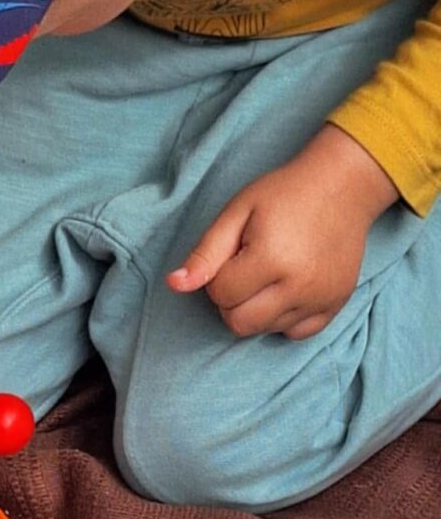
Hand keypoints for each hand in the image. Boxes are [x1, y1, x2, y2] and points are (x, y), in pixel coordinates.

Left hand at [167, 126, 398, 339]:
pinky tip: (287, 290)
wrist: (344, 185)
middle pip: (239, 323)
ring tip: (269, 275)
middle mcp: (299, 285)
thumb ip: (205, 253)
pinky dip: (284, 318)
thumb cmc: (284, 194)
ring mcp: (320, 298)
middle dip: (232, 301)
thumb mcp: (237, 212)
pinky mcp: (335, 305)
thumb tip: (174, 285)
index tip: (234, 254)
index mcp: (272, 258)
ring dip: (257, 309)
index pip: (221, 294)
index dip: (219, 276)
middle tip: (245, 271)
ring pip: (264, 330)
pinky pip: (295, 333)